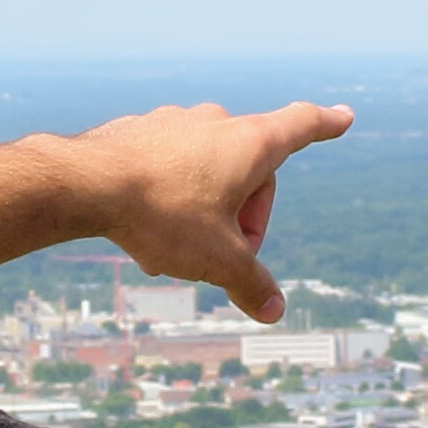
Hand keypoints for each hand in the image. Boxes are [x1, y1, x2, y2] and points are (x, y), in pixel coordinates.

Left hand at [54, 101, 352, 324]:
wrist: (83, 183)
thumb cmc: (161, 214)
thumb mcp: (216, 260)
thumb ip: (252, 285)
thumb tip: (275, 311)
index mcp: (250, 143)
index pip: (302, 126)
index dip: (326, 125)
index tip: (344, 116)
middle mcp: (217, 122)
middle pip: (251, 171)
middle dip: (245, 216)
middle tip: (225, 255)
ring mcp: (176, 122)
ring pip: (208, 171)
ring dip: (205, 211)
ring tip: (175, 249)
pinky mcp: (140, 131)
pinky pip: (171, 167)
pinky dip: (171, 198)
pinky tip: (145, 230)